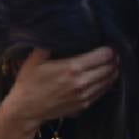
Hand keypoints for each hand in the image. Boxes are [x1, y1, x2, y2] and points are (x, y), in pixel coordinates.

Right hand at [0, 48, 118, 128]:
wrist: (25, 110)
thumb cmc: (29, 83)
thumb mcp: (35, 59)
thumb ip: (48, 44)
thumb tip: (58, 28)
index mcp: (73, 67)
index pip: (105, 55)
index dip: (109, 49)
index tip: (106, 45)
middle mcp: (82, 82)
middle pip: (111, 67)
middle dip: (113, 59)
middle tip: (111, 54)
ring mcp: (84, 96)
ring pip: (110, 80)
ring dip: (112, 71)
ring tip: (110, 64)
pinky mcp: (83, 105)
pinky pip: (103, 92)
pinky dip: (106, 83)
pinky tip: (103, 78)